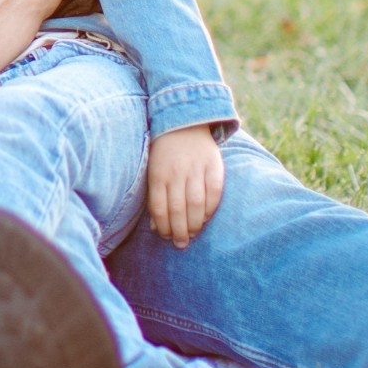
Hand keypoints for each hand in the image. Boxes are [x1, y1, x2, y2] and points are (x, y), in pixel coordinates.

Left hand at [147, 124, 225, 246]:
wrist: (184, 124)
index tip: (165, 237)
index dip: (163, 226)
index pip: (159, 207)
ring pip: (196, 204)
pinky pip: (214, 193)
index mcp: (158, 173)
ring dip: (195, 224)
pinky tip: (205, 219)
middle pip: (178, 209)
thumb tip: (156, 227)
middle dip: (179, 231)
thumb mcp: (153, 170)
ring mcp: (196, 169)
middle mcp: (177, 172)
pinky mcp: (214, 166)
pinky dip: (210, 210)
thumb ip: (155, 196)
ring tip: (193, 235)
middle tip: (180, 244)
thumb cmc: (164, 154)